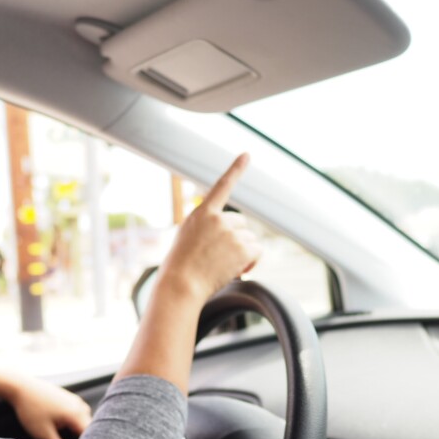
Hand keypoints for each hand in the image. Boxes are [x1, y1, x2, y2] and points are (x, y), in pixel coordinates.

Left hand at [7, 377, 92, 438]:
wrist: (20, 386)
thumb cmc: (31, 410)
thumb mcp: (44, 434)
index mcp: (76, 414)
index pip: (91, 436)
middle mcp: (79, 406)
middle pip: (89, 429)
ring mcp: (75, 400)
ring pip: (83, 421)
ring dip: (79, 432)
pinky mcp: (68, 398)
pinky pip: (77, 413)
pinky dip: (74, 423)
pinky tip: (64, 429)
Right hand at [158, 153, 261, 303]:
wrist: (181, 285)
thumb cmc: (181, 267)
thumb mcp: (188, 238)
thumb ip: (207, 228)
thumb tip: (235, 233)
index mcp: (202, 213)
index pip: (222, 186)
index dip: (236, 169)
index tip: (247, 154)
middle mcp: (218, 219)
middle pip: (241, 225)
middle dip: (236, 240)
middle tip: (218, 257)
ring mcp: (231, 233)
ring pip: (250, 239)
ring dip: (243, 252)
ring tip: (222, 265)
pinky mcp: (242, 248)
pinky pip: (257, 251)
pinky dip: (251, 262)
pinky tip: (236, 269)